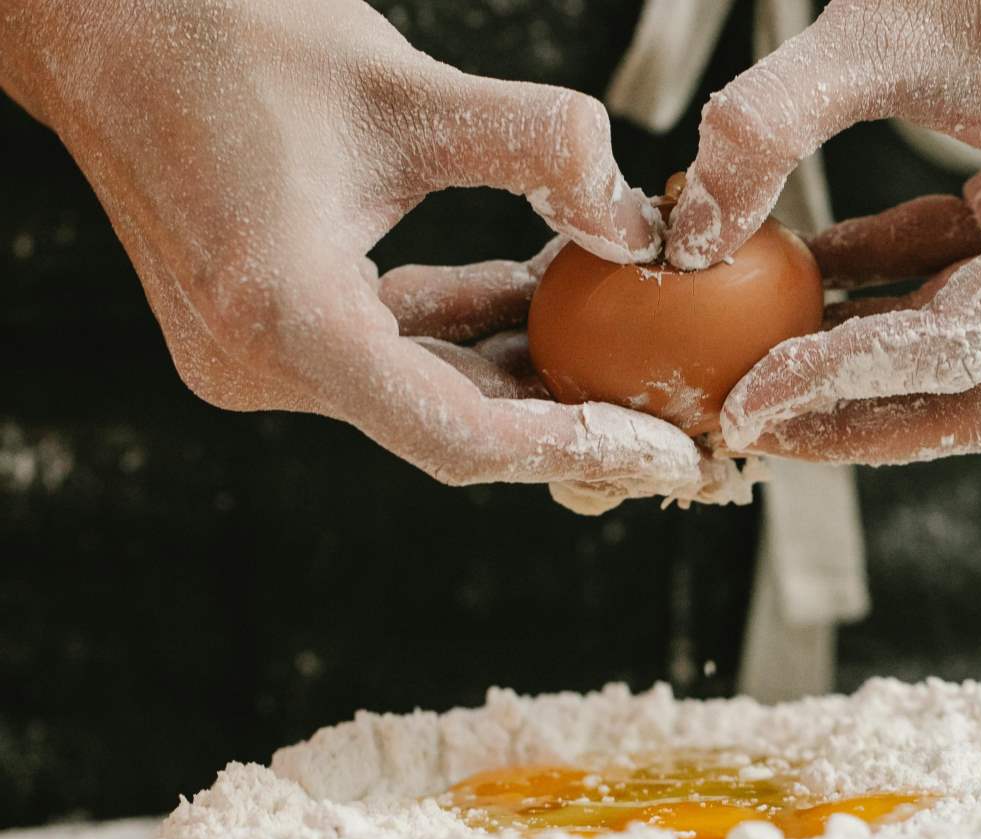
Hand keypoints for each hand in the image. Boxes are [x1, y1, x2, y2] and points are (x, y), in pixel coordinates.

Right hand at [1, 0, 707, 498]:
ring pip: (425, 390)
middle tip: (676, 416)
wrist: (103, 17)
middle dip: (571, 420)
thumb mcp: (403, 87)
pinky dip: (467, 327)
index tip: (671, 453)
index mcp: (283, 322)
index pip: (461, 437)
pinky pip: (392, 348)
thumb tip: (637, 218)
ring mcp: (253, 354)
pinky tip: (538, 292)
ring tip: (627, 344)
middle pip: (451, 428)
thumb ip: (538, 146)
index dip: (580, 449)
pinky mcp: (264, 326)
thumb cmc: (224, 33)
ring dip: (523, 368)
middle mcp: (257, 364)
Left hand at [667, 0, 980, 462]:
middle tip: (757, 425)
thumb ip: (768, 127)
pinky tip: (805, 287)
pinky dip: (883, 301)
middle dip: (857, 420)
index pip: (956, 351)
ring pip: (969, 361)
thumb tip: (691, 235)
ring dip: (864, 372)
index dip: (839, 386)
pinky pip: (960, 295)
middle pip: (979, 396)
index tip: (748, 400)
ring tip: (763, 373)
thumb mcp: (879, 31)